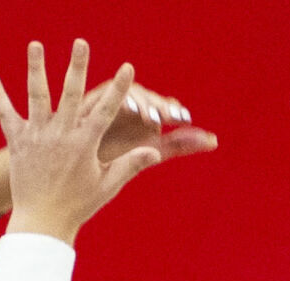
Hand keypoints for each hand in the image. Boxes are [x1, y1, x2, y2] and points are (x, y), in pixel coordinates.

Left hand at [0, 40, 161, 243]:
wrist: (41, 224)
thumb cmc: (77, 206)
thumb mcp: (107, 186)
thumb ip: (130, 164)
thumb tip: (155, 150)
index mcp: (84, 144)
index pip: (106, 110)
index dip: (119, 88)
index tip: (128, 66)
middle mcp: (60, 135)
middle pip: (70, 93)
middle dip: (77, 66)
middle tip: (81, 42)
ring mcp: (36, 136)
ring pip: (36, 95)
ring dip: (36, 68)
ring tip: (36, 44)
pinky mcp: (17, 142)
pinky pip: (5, 114)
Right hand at [92, 80, 217, 167]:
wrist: (74, 176)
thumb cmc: (110, 163)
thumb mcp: (149, 152)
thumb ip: (178, 145)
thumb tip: (215, 139)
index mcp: (143, 114)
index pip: (163, 107)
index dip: (174, 112)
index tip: (185, 119)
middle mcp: (128, 105)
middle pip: (148, 98)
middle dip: (159, 106)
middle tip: (170, 116)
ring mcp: (109, 101)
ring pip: (129, 94)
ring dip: (141, 102)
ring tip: (150, 116)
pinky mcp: (89, 103)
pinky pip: (105, 94)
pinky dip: (117, 98)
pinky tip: (127, 108)